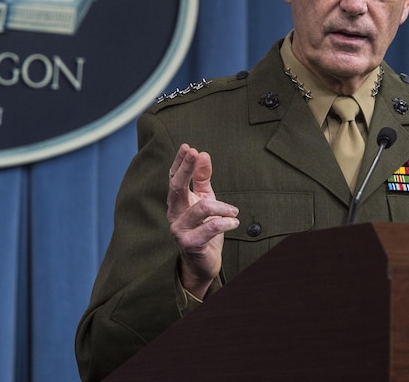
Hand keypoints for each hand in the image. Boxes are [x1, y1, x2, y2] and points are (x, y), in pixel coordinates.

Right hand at [166, 143, 239, 298]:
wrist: (203, 261)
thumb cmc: (204, 228)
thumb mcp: (205, 199)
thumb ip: (202, 179)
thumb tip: (202, 154)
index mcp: (177, 201)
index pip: (174, 177)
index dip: (180, 162)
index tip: (188, 147)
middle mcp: (174, 213)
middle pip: (176, 187)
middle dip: (186, 168)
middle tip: (196, 153)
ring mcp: (179, 229)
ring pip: (201, 207)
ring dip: (223, 206)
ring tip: (234, 211)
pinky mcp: (190, 243)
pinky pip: (210, 227)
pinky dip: (226, 222)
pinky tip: (234, 222)